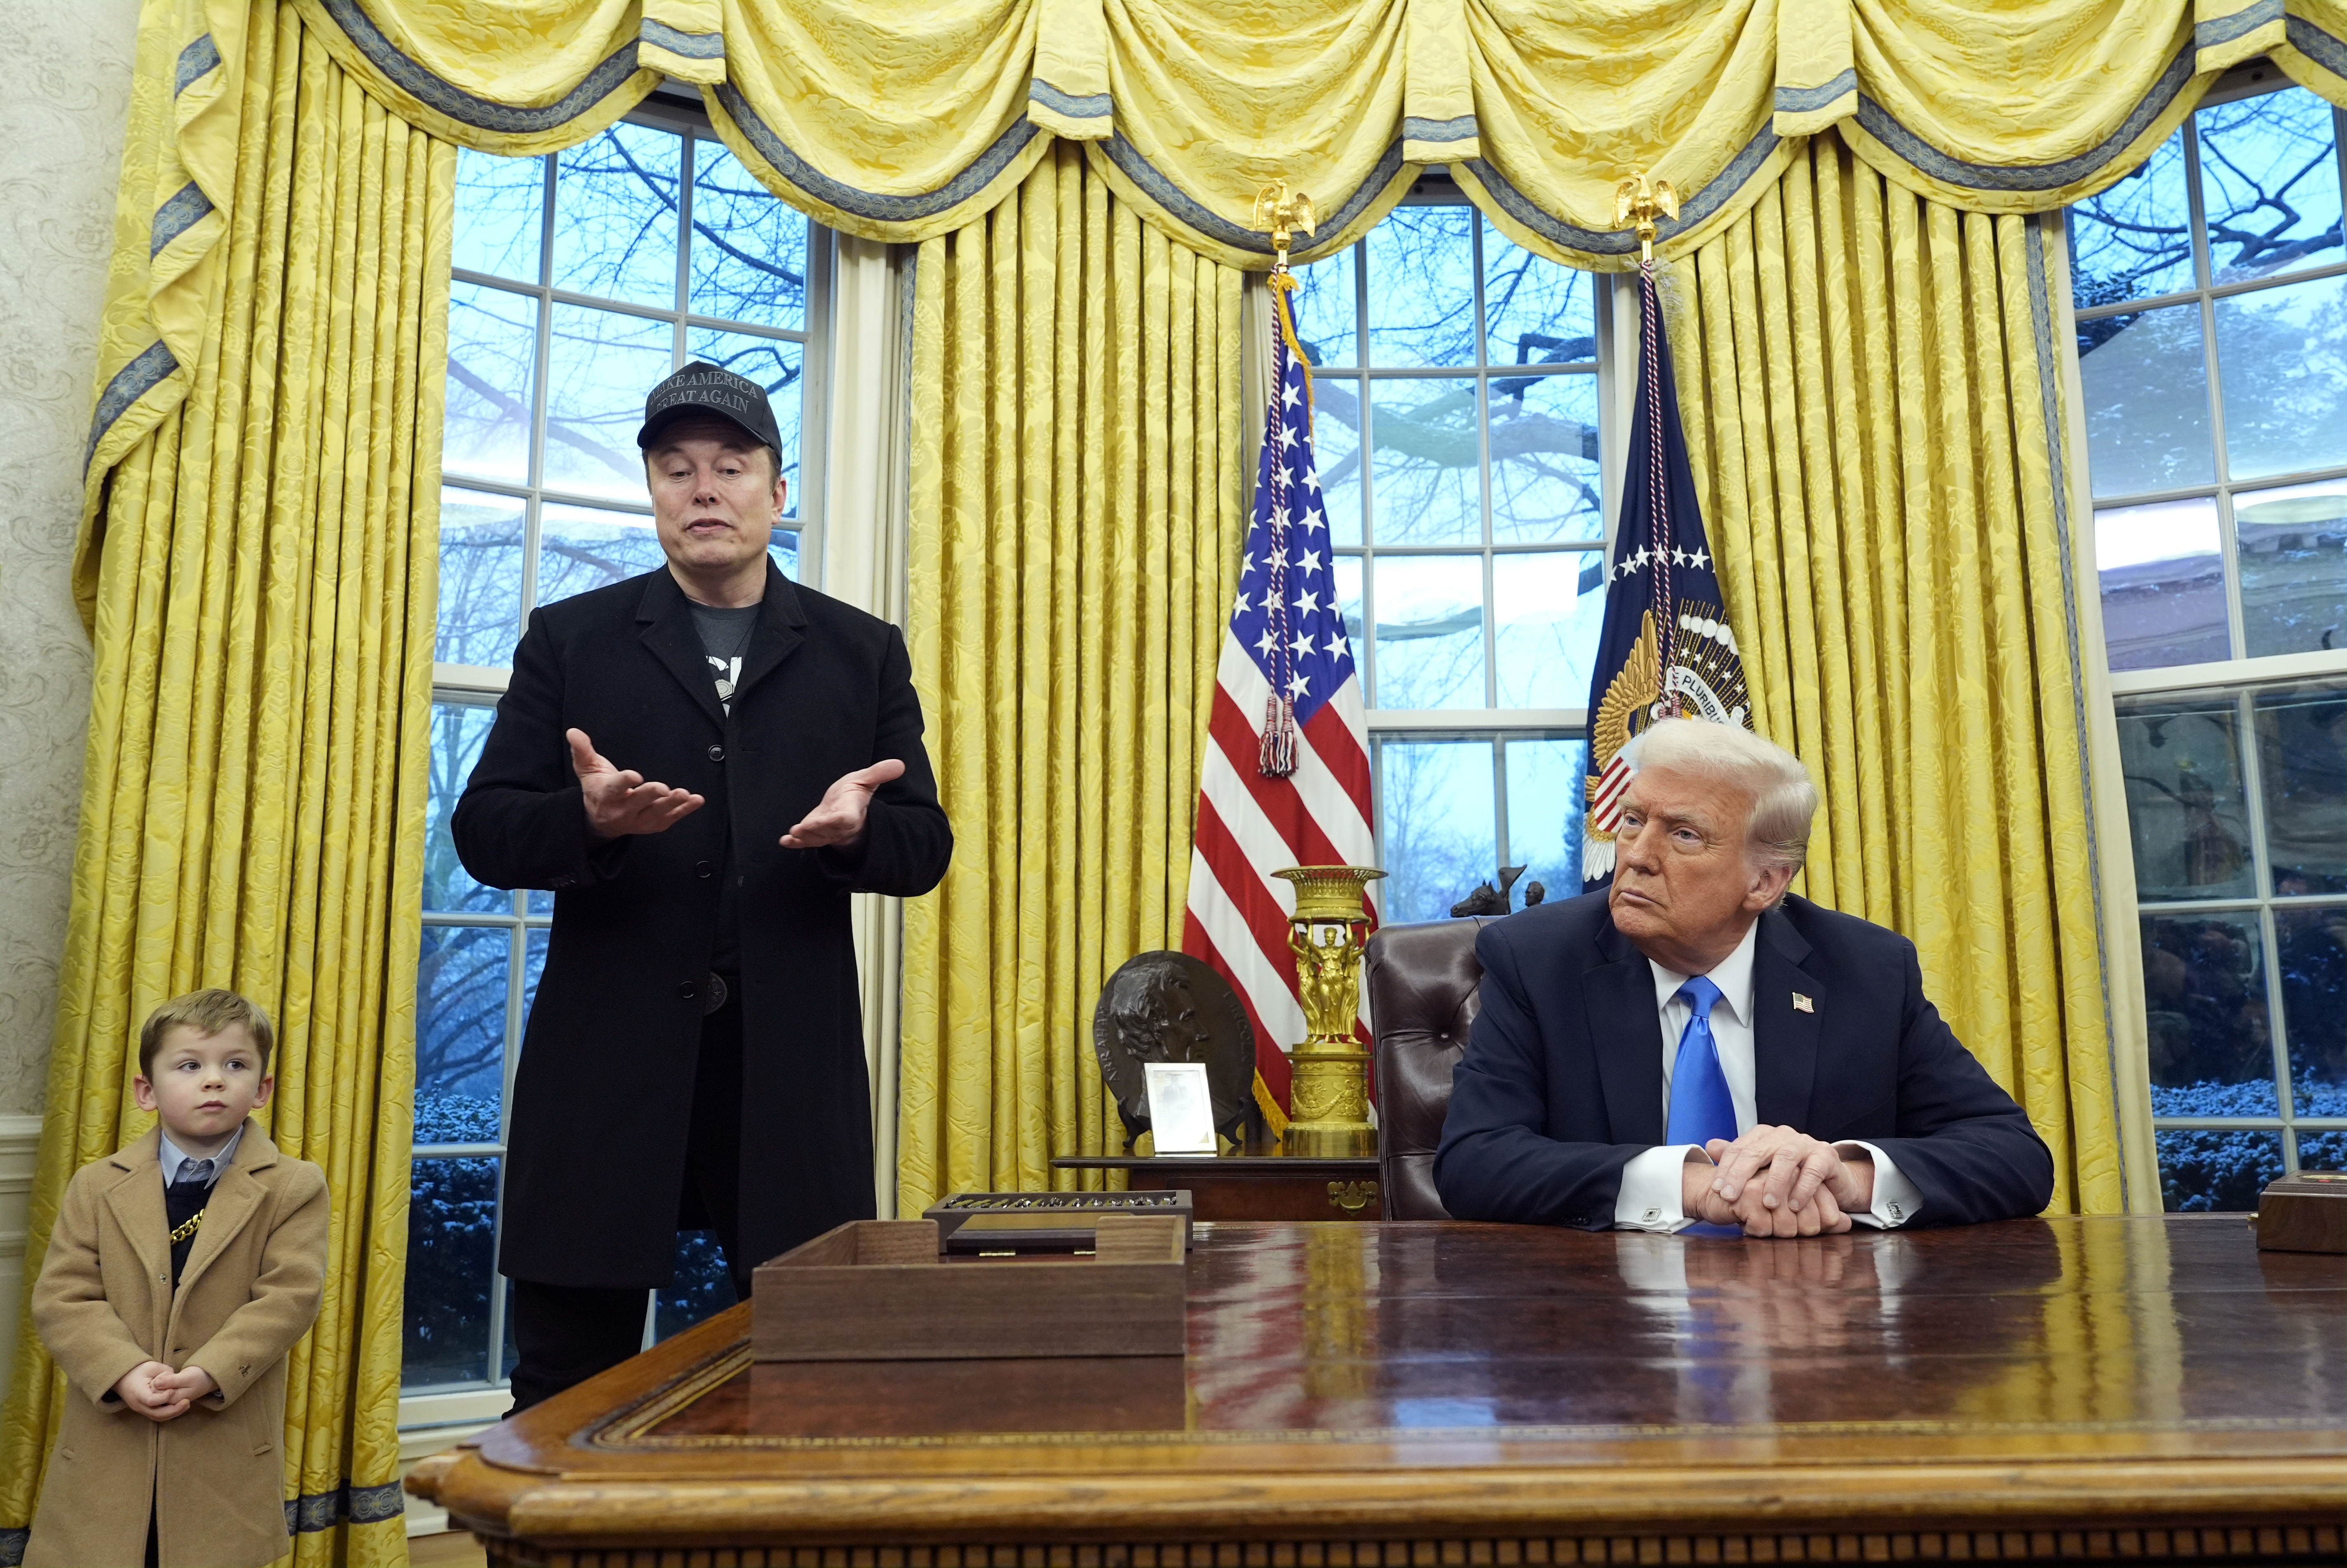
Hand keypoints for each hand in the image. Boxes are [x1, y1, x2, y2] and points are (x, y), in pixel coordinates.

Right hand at [113, 1361, 189, 1421]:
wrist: (123, 1378)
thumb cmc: (137, 1370)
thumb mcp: (151, 1366)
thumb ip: (164, 1371)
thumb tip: (176, 1377)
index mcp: (137, 1392)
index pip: (151, 1400)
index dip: (164, 1397)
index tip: (173, 1390)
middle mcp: (138, 1404)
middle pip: (156, 1414)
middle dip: (173, 1410)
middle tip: (187, 1402)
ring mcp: (140, 1409)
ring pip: (157, 1417)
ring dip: (173, 1413)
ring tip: (186, 1405)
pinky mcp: (145, 1410)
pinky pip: (157, 1415)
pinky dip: (169, 1413)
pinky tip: (179, 1406)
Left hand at [151, 1365, 217, 1404]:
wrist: (205, 1379)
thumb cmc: (198, 1377)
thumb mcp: (186, 1377)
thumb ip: (171, 1381)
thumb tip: (155, 1383)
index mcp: (174, 1400)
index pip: (155, 1391)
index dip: (160, 1379)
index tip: (170, 1374)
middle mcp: (169, 1404)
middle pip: (153, 1392)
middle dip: (159, 1381)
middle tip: (171, 1376)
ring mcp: (168, 1402)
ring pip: (154, 1392)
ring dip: (159, 1383)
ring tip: (170, 1379)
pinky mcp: (167, 1399)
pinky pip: (157, 1392)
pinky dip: (160, 1385)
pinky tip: (167, 1382)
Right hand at [569, 729, 704, 839]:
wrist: (600, 820)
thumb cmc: (597, 789)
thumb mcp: (587, 769)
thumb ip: (582, 750)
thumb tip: (573, 731)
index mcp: (606, 794)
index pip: (614, 788)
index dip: (625, 782)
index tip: (635, 776)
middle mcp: (621, 810)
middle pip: (637, 803)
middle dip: (651, 795)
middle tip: (664, 788)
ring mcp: (638, 820)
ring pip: (656, 814)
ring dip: (672, 805)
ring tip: (685, 794)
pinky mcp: (652, 825)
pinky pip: (670, 819)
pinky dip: (685, 811)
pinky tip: (697, 801)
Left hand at [779, 759, 904, 849]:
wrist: (846, 808)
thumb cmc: (854, 794)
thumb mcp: (865, 780)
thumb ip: (879, 773)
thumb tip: (899, 764)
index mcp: (851, 811)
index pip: (848, 817)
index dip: (841, 819)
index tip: (837, 819)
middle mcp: (839, 825)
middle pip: (829, 830)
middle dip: (817, 829)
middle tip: (803, 828)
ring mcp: (826, 832)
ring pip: (816, 837)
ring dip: (805, 837)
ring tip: (793, 834)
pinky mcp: (814, 834)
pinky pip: (806, 841)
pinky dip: (795, 843)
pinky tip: (785, 841)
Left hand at [1707, 1125, 1872, 1221]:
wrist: (1830, 1179)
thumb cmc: (1790, 1175)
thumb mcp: (1763, 1168)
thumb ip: (1738, 1158)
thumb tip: (1709, 1146)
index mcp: (1764, 1135)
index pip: (1739, 1148)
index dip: (1725, 1168)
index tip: (1715, 1190)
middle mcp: (1783, 1135)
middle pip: (1757, 1151)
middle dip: (1741, 1174)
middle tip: (1729, 1197)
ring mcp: (1806, 1143)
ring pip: (1785, 1158)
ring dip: (1774, 1182)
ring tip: (1766, 1204)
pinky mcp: (1826, 1155)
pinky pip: (1813, 1170)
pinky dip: (1803, 1188)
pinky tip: (1794, 1206)